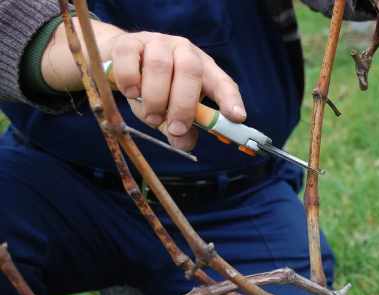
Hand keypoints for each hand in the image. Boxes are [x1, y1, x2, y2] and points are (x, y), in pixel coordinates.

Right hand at [42, 19, 245, 150]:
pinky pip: (130, 58)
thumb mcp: (169, 112)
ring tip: (151, 116)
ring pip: (160, 65)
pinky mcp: (128, 42)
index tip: (236, 118)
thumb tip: (185, 143)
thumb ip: (179, 128)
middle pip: (191, 70)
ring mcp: (156, 43)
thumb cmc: (151, 88)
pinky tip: (131, 93)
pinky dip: (130, 80)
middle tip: (175, 128)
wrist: (116, 60)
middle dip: (184, 105)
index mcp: (202, 69)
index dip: (231, 100)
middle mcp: (184, 51)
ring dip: (155, 98)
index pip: (223, 83)